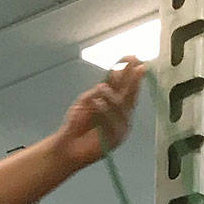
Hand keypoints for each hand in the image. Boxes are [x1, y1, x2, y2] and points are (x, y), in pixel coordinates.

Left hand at [52, 56, 144, 172]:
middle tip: (136, 65)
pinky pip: (113, 123)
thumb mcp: (86, 100)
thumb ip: (99, 90)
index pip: (126, 85)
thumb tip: (114, 74)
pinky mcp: (115, 139)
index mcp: (116, 102)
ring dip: (111, 96)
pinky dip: (104, 111)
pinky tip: (97, 102)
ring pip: (122, 108)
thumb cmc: (76, 122)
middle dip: (133, 79)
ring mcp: (120, 126)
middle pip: (130, 95)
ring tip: (101, 88)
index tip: (132, 57)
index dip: (130, 71)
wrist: (67, 146)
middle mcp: (122, 113)